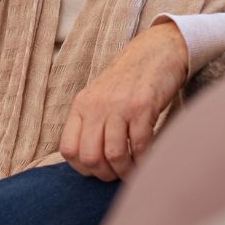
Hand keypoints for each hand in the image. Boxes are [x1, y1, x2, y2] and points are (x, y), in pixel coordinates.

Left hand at [59, 22, 188, 181]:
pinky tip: (147, 159)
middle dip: (105, 174)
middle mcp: (97, 105)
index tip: (97, 169)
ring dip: (126, 170)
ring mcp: (119, 106)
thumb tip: (89, 161)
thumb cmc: (129, 78)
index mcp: (82, 104)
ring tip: (133, 170)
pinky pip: (139, 145)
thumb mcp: (99, 96)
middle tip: (117, 173)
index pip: (68, 149)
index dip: (82, 167)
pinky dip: (143, 159)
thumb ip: (90, 121)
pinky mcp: (143, 106)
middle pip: (90, 157)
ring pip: (114, 155)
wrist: (156, 50)